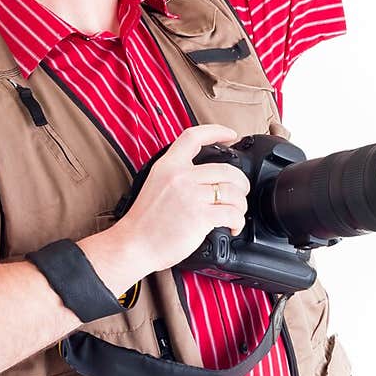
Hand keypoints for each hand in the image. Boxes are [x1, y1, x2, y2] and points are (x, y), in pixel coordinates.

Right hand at [118, 123, 250, 272]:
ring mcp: (191, 195)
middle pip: (226, 169)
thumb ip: (177, 175)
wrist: (134, 244)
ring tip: (235, 212)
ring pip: (233, 192)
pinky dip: (237, 221)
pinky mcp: (200, 216)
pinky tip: (232, 226)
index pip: (194, 137)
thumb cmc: (144, 222)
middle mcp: (180, 176)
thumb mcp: (155, 184)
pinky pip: (232, 213)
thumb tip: (205, 177)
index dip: (216, 131)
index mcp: (168, 165)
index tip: (230, 134)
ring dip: (240, 204)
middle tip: (240, 191)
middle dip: (240, 182)